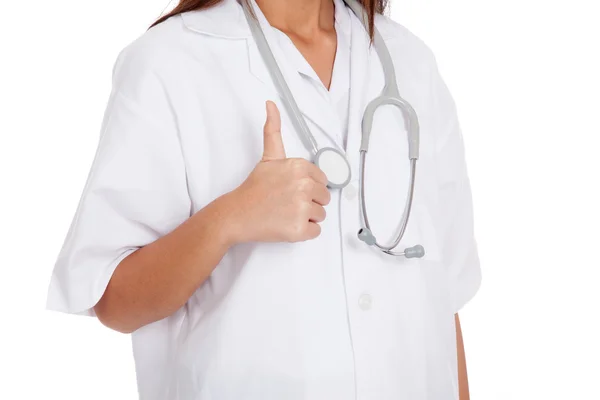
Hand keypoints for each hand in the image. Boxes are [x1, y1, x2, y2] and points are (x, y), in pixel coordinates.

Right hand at [229, 101, 330, 242]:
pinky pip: (315, 231)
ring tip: (285, 213)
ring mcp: (302, 209)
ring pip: (321, 215)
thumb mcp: (268, 157)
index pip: (322, 180)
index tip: (290, 188)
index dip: (308, 186)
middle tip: (287, 202)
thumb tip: (271, 104)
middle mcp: (303, 186)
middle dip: (308, 201)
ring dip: (306, 217)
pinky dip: (303, 232)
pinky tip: (286, 224)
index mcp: (300, 167)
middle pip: (324, 198)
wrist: (237, 214)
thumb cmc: (254, 188)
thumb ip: (273, 130)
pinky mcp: (299, 230)